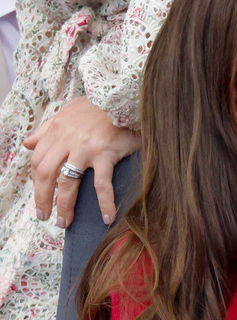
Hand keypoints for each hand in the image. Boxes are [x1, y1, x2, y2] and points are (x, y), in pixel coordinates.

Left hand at [23, 96, 139, 227]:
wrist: (124, 97)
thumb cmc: (98, 106)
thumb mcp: (67, 112)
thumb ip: (47, 129)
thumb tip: (28, 143)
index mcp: (56, 131)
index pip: (38, 161)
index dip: (37, 182)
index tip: (41, 197)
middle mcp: (67, 140)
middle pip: (47, 174)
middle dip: (43, 198)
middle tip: (45, 216)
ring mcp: (85, 149)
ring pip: (68, 182)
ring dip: (64, 206)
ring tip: (65, 222)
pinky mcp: (105, 155)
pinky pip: (102, 184)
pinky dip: (104, 203)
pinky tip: (108, 216)